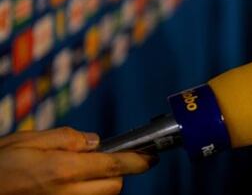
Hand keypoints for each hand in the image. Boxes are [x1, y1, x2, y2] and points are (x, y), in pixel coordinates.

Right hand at [0, 127, 156, 194]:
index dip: (138, 161)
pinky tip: (66, 184)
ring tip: (78, 173)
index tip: (151, 157)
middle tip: (103, 160)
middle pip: (114, 187)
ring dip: (99, 185)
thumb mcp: (26, 139)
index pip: (114, 165)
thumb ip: (65, 137)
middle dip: (117, 173)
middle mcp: (66, 193)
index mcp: (63, 169)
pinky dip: (84, 194)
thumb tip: (95, 141)